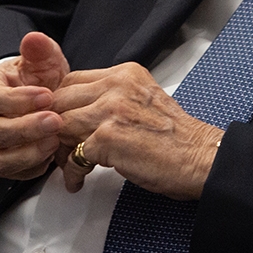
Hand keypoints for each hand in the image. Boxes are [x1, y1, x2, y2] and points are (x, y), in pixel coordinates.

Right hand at [0, 32, 70, 179]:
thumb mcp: (40, 60)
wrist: (37, 100)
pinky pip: (9, 174)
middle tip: (55, 121)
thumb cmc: (35, 79)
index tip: (47, 95)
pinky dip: (31, 167)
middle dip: (27, 128)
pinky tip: (52, 155)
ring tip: (56, 141)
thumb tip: (33, 38)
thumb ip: (39, 50)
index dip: (17, 100)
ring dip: (28, 153)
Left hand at [51, 62, 223, 199]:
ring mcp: (111, 110)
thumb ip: (113, 96)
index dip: (62, 102)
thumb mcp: (143, 99)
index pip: (72, 79)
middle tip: (59, 146)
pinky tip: (79, 179)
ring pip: (61, 124)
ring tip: (67, 165)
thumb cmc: (175, 137)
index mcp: (125, 73)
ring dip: (60, 149)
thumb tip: (81, 110)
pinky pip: (73, 155)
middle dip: (54, 125)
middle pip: (61, 98)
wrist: (198, 157)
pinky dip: (72, 171)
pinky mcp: (108, 138)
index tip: (61, 121)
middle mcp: (117, 85)